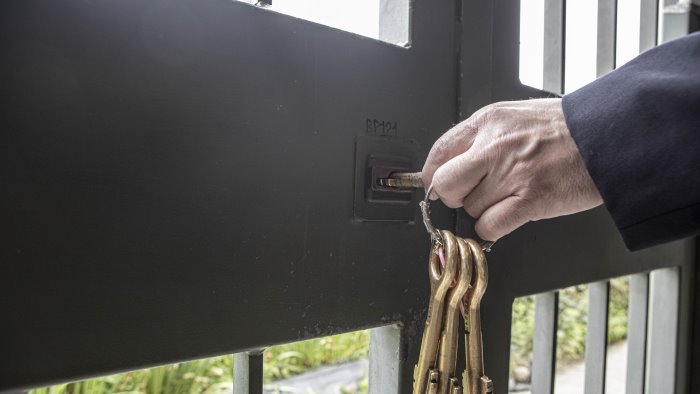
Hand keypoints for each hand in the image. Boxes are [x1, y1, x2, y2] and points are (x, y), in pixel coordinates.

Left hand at [422, 98, 602, 240]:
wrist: (610, 134)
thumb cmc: (565, 128)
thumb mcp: (515, 115)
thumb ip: (482, 136)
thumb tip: (452, 163)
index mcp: (488, 121)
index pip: (438, 153)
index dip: (434, 175)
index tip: (439, 184)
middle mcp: (494, 146)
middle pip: (445, 185)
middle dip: (455, 196)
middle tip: (473, 194)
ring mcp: (511, 173)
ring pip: (470, 209)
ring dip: (484, 210)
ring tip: (510, 195)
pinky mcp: (530, 200)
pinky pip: (488, 227)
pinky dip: (493, 228)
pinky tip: (509, 216)